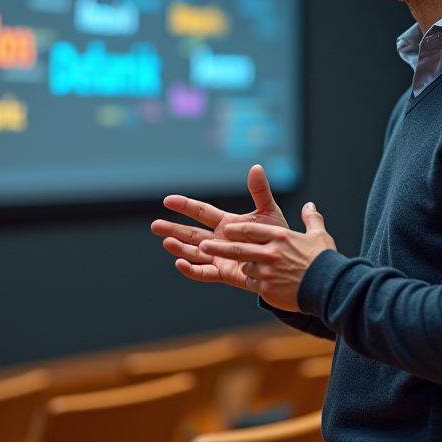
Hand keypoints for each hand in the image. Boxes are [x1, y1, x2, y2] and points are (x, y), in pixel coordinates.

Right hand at [151, 165, 288, 291]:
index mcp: (226, 223)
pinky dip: (191, 270)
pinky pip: (204, 273)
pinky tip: (180, 263)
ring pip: (193, 252)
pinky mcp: (224, 274)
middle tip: (155, 225)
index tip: (168, 200)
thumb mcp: (268, 212)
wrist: (286, 263)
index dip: (185, 206)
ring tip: (166, 242)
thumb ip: (260, 192)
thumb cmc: (277, 237)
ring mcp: (219, 257)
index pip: (202, 212)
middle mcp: (219, 240)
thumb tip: (256, 167)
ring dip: (179, 248)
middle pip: (191, 233)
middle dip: (173, 229)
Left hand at [200, 202, 335, 311]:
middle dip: (219, 247)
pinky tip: (254, 281)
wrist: (329, 288)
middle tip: (203, 245)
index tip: (225, 230)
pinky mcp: (267, 289)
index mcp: (280, 237)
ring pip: (244, 267)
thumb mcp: (319, 235)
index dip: (236, 230)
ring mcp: (266, 272)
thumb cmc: (324, 261)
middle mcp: (270, 253)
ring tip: (225, 263)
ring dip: (236, 265)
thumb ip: (311, 219)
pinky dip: (250, 281)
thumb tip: (310, 205)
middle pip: (238, 248)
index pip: (251, 231)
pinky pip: (251, 284)